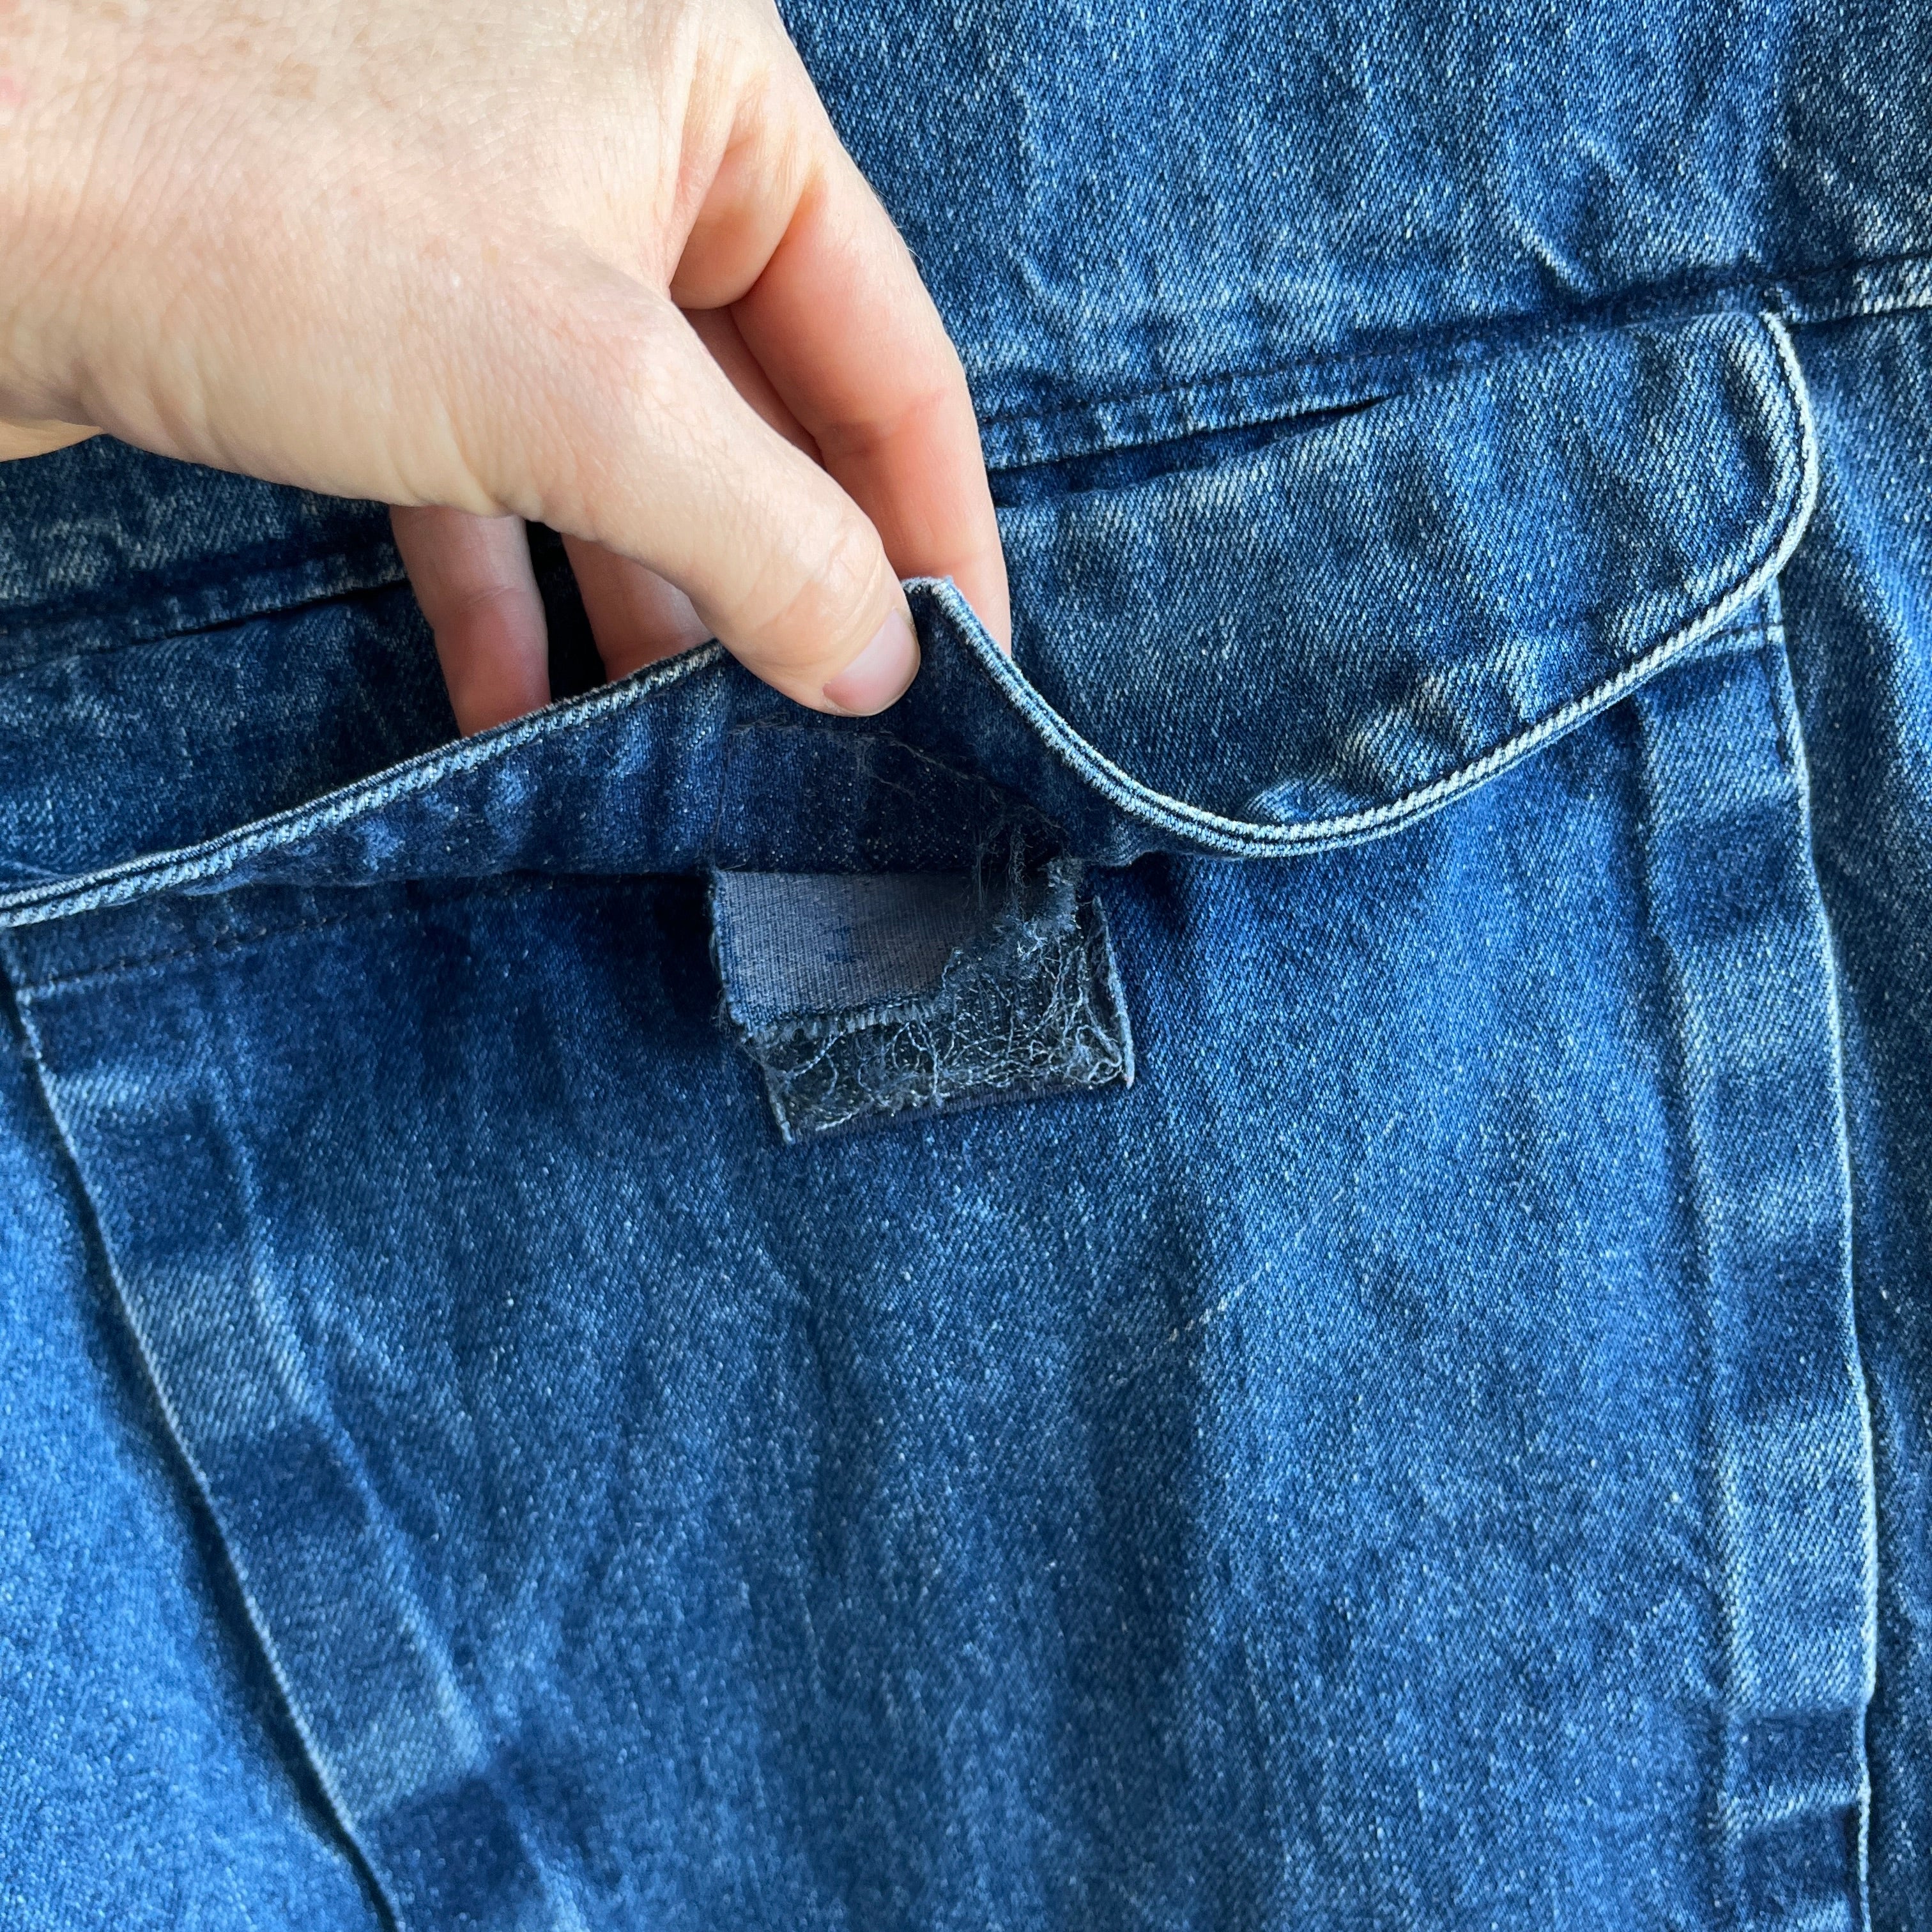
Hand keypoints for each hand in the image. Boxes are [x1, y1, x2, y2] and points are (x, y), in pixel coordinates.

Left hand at [0, 0, 1009, 729]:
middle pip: (755, 409)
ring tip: (671, 754)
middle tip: (820, 740)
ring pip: (618, 455)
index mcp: (704, 84)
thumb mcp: (588, 392)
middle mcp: (602, 134)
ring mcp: (474, 219)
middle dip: (778, 584)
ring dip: (644, 611)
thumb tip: (886, 666)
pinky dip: (504, 594)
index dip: (936, 529)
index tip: (968, 680)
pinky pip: (483, 469)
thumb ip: (773, 532)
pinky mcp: (356, 305)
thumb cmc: (267, 223)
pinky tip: (510, 713)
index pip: (886, 344)